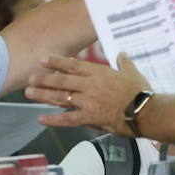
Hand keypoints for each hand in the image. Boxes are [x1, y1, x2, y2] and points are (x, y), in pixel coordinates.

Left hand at [25, 54, 149, 135]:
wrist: (145, 111)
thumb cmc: (141, 92)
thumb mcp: (132, 72)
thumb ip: (124, 62)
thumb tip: (122, 54)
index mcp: (99, 73)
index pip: (73, 66)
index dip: (56, 63)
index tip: (43, 61)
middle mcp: (90, 86)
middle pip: (62, 81)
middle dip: (44, 79)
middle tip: (29, 78)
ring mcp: (88, 102)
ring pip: (61, 97)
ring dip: (44, 95)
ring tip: (29, 93)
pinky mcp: (90, 118)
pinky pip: (68, 119)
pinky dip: (54, 119)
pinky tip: (41, 119)